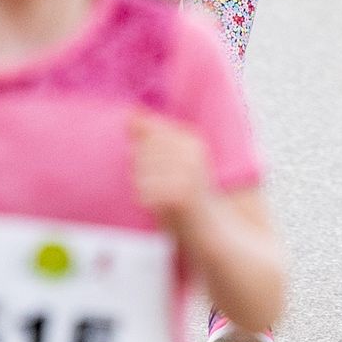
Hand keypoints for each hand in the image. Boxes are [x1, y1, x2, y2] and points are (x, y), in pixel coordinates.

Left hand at [130, 111, 213, 233]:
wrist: (211, 228)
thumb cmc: (186, 193)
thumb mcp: (173, 159)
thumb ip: (151, 135)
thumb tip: (130, 113)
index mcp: (191, 140)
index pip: (147, 136)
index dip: (145, 156)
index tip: (162, 171)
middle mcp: (192, 152)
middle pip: (139, 154)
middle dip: (141, 172)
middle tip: (163, 187)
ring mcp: (187, 173)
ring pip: (139, 173)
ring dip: (144, 189)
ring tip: (163, 196)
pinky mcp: (180, 194)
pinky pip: (144, 193)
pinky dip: (146, 202)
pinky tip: (161, 206)